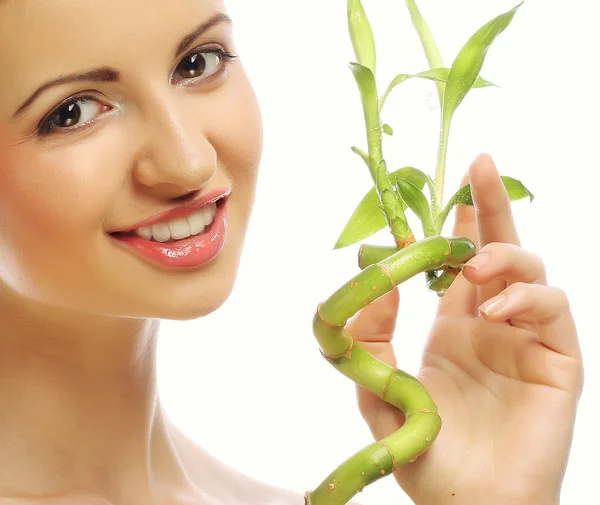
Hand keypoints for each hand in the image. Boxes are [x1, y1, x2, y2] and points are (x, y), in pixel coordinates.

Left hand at [347, 154, 583, 504]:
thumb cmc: (429, 455)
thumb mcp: (381, 391)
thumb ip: (369, 340)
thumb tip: (371, 282)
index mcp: (454, 327)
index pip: (457, 263)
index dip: (454, 225)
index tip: (444, 189)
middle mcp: (492, 324)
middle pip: (498, 249)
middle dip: (490, 204)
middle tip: (479, 163)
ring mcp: (526, 339)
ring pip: (529, 270)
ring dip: (502, 256)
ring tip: (472, 266)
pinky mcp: (558, 360)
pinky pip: (551, 311)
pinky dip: (526, 298)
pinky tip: (495, 310)